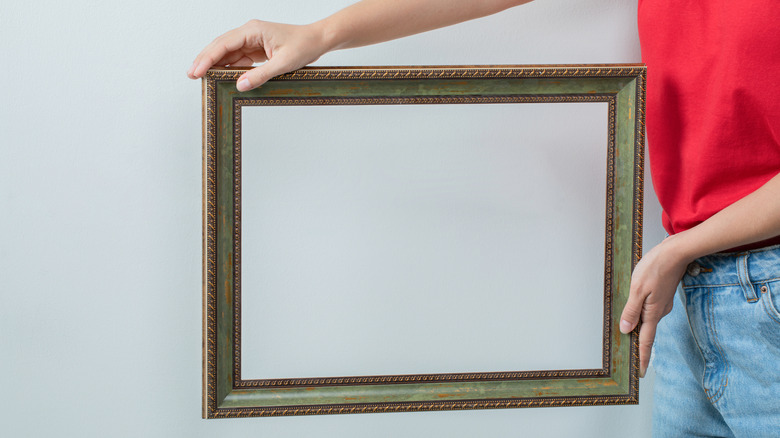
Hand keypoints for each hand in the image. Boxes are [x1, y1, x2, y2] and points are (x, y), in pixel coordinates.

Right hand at [187, 20, 328, 90]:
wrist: (317, 40)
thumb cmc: (303, 46)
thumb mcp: (283, 64)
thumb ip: (261, 75)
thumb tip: (240, 85)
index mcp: (253, 30)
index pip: (224, 44)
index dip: (208, 58)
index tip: (196, 70)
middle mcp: (249, 33)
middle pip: (221, 46)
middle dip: (205, 60)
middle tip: (192, 75)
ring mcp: (251, 40)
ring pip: (227, 52)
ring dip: (215, 64)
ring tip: (202, 78)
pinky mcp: (256, 48)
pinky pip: (238, 58)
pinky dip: (228, 67)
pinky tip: (220, 76)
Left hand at [619, 234, 690, 376]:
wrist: (676, 252)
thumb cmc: (655, 267)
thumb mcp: (637, 289)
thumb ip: (631, 310)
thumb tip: (626, 330)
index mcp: (653, 313)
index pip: (646, 341)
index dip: (642, 357)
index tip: (640, 373)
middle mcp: (660, 311)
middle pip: (646, 331)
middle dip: (638, 345)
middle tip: (630, 359)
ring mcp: (662, 304)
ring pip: (647, 319)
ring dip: (638, 327)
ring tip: (627, 337)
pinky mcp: (662, 296)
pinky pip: (649, 310)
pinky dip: (641, 314)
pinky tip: (634, 312)